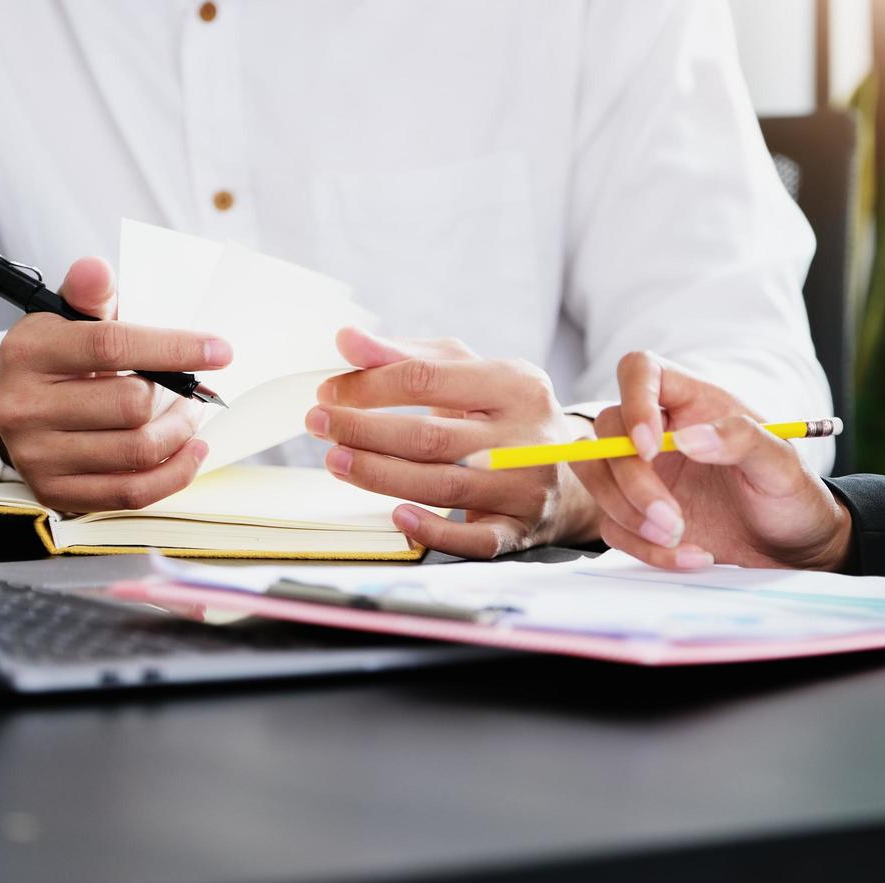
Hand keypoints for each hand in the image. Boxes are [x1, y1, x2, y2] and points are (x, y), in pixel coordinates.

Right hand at [0, 257, 231, 511]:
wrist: (20, 408)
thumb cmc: (59, 359)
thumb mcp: (68, 318)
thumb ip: (92, 295)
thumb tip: (96, 270)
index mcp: (28, 351)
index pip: (111, 346)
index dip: (173, 347)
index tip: (219, 350)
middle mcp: (23, 406)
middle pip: (132, 405)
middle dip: (177, 395)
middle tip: (193, 389)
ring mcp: (36, 455)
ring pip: (138, 450)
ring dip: (180, 433)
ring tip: (188, 415)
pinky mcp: (55, 491)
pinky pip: (131, 492)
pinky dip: (174, 474)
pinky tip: (191, 451)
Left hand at [305, 327, 599, 557]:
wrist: (567, 471)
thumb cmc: (500, 412)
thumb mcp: (466, 372)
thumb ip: (404, 355)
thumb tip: (346, 339)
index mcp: (516, 383)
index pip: (428, 379)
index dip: (370, 385)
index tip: (328, 391)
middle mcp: (527, 436)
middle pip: (431, 435)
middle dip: (365, 430)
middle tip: (318, 424)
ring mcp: (526, 488)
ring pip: (443, 485)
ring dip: (381, 475)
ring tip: (336, 462)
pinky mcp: (520, 531)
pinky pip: (474, 540)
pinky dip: (434, 531)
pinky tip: (396, 517)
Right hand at [570, 351, 852, 570]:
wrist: (792, 550)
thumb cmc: (791, 497)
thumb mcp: (782, 467)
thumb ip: (742, 441)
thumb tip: (688, 437)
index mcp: (693, 404)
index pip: (640, 371)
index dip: (633, 400)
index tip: (649, 446)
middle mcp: (659, 433)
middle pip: (607, 432)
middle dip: (631, 480)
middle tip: (672, 518)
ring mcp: (644, 475)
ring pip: (596, 476)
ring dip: (627, 514)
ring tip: (678, 539)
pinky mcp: (636, 515)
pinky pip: (612, 526)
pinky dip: (643, 548)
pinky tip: (689, 557)